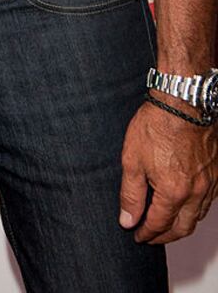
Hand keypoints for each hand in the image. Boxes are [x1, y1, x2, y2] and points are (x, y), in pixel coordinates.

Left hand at [119, 100, 217, 243]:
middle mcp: (197, 192)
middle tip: (151, 236)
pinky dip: (196, 209)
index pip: (159, 224)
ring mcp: (210, 182)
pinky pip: (209, 200)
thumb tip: (127, 220)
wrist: (183, 100)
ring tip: (167, 223)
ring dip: (182, 224)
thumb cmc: (157, 124)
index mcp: (174, 191)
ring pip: (199, 215)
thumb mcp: (133, 159)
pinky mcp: (217, 171)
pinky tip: (187, 204)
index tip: (137, 235)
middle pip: (183, 227)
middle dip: (166, 236)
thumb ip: (131, 194)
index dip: (146, 233)